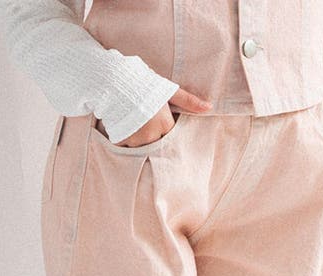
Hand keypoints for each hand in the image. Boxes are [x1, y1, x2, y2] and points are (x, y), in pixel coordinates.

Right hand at [96, 87, 211, 146]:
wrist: (113, 79)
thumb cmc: (142, 82)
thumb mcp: (167, 89)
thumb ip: (188, 101)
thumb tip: (209, 107)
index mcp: (164, 125)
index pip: (171, 137)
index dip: (166, 130)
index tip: (159, 122)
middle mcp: (151, 136)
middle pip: (157, 144)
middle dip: (154, 137)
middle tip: (146, 122)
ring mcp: (134, 140)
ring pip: (142, 148)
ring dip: (140, 140)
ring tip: (135, 124)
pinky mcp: (120, 141)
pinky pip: (126, 148)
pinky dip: (126, 141)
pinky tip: (124, 126)